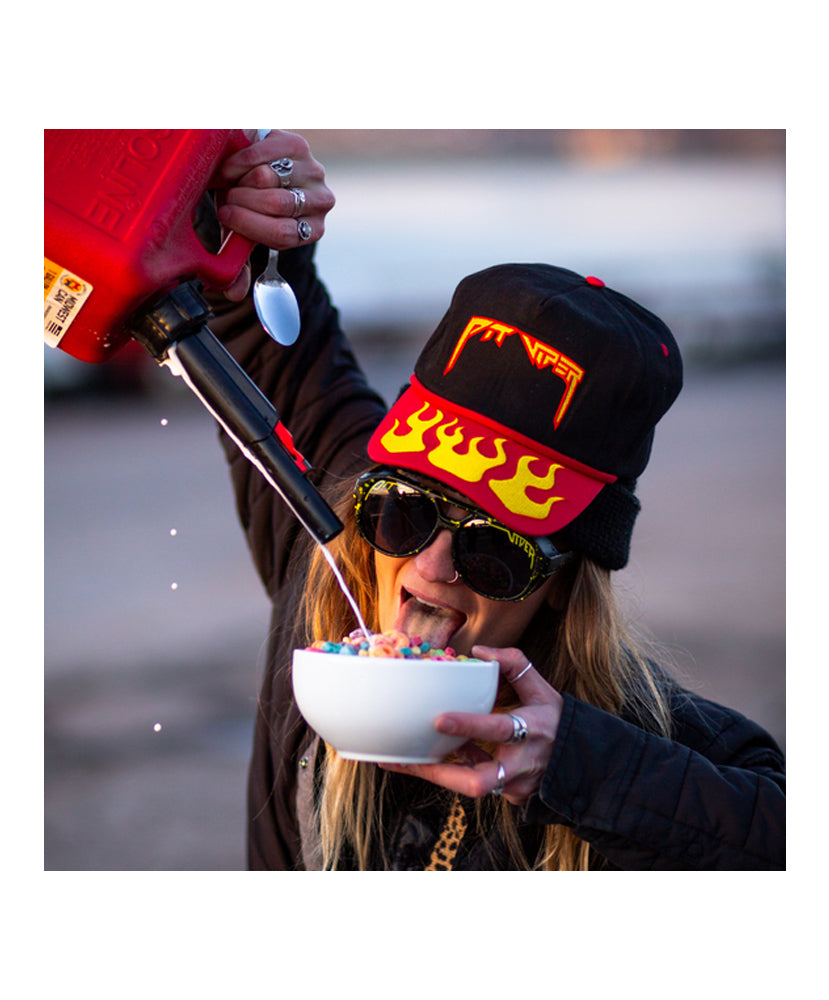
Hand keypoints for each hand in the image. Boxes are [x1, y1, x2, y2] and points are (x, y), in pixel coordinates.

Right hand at [213, 130, 335, 299]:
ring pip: (268, 177)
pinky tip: (232, 166)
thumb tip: (233, 293)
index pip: (283, 234)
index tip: (225, 217)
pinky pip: (262, 152)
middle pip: (276, 204)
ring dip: (239, 180)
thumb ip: (240, 261)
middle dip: (241, 202)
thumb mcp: (245, 235)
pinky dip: (239, 160)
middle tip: (225, 200)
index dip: (249, 225)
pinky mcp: (298, 145)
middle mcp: (321, 201)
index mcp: (312, 230)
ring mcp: (313, 171)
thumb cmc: (251, 208)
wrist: (258, 169)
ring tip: (229, 183)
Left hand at [379, 646, 563, 808]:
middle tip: (406, 759)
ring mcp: (515, 786)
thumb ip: (515, 664)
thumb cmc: (557, 721)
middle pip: (479, 780)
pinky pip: (475, 783)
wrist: (585, 764)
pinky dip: (452, 772)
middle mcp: (522, 764)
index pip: (499, 729)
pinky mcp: (509, 797)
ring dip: (435, 775)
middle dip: (441, 773)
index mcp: (531, 731)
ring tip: (400, 762)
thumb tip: (479, 651)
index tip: (438, 718)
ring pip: (470, 787)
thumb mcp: (543, 690)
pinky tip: (427, 759)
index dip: (469, 725)